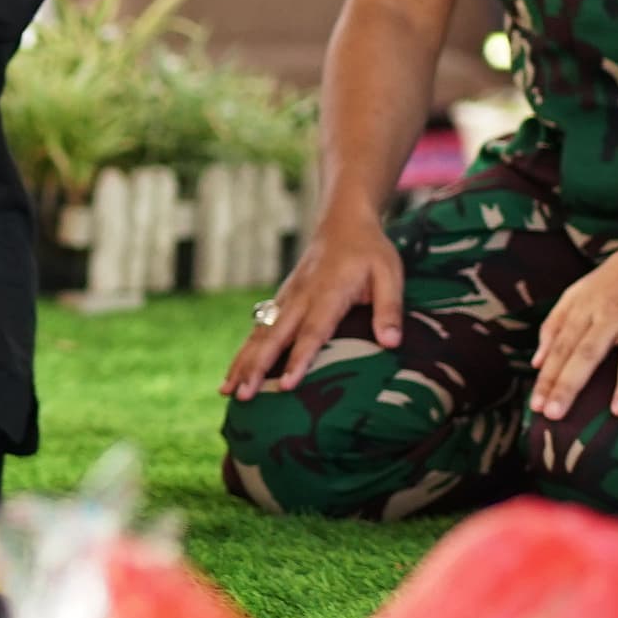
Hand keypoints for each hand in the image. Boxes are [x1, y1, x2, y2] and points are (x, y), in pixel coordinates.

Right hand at [229, 208, 405, 398]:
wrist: (343, 221)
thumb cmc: (370, 251)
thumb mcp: (390, 274)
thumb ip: (390, 309)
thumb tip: (391, 343)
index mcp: (329, 292)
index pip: (313, 331)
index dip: (300, 359)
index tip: (287, 385)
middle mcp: (301, 296)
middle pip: (275, 336)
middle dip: (257, 367)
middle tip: (241, 395)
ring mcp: (287, 297)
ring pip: (261, 334)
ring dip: (243, 362)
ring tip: (226, 390)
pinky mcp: (281, 300)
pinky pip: (259, 328)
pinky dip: (245, 351)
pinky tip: (234, 372)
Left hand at [533, 236, 617, 418]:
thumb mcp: (580, 292)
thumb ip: (555, 325)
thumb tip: (535, 362)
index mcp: (586, 308)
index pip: (561, 347)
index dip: (547, 377)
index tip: (536, 406)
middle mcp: (611, 313)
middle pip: (587, 352)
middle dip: (569, 384)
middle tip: (555, 414)